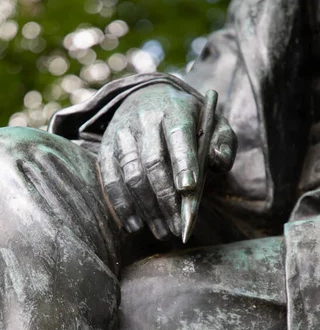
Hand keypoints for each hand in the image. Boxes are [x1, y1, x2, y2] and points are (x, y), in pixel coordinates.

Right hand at [98, 83, 236, 238]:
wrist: (148, 97)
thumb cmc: (188, 120)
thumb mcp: (213, 122)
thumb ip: (223, 142)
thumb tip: (218, 162)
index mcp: (174, 109)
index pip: (178, 136)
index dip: (183, 163)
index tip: (189, 189)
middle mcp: (144, 118)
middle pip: (153, 163)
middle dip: (167, 199)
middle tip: (179, 227)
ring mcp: (121, 133)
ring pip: (132, 176)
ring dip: (147, 209)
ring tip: (162, 232)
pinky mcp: (106, 148)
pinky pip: (110, 181)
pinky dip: (122, 206)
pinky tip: (135, 226)